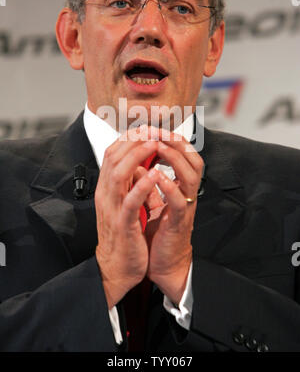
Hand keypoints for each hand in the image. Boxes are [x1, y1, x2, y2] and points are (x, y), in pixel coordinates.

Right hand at [94, 126, 160, 308]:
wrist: (116, 268)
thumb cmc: (123, 234)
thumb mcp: (123, 203)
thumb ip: (129, 184)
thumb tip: (140, 163)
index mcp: (107, 188)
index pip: (113, 153)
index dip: (129, 138)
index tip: (147, 129)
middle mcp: (106, 194)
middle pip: (114, 158)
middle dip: (134, 141)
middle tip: (153, 130)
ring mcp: (113, 208)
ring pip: (118, 174)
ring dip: (137, 156)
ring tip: (154, 144)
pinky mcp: (122, 224)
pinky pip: (130, 201)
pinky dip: (142, 186)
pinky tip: (155, 174)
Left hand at [145, 129, 203, 304]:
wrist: (163, 263)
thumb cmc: (159, 231)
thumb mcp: (153, 200)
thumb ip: (149, 181)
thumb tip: (137, 162)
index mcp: (180, 187)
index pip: (184, 156)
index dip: (172, 140)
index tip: (155, 128)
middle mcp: (187, 194)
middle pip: (193, 160)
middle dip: (178, 143)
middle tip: (160, 131)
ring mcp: (186, 208)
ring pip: (191, 177)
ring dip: (176, 160)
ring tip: (161, 147)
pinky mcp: (179, 223)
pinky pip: (180, 202)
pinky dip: (170, 187)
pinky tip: (159, 177)